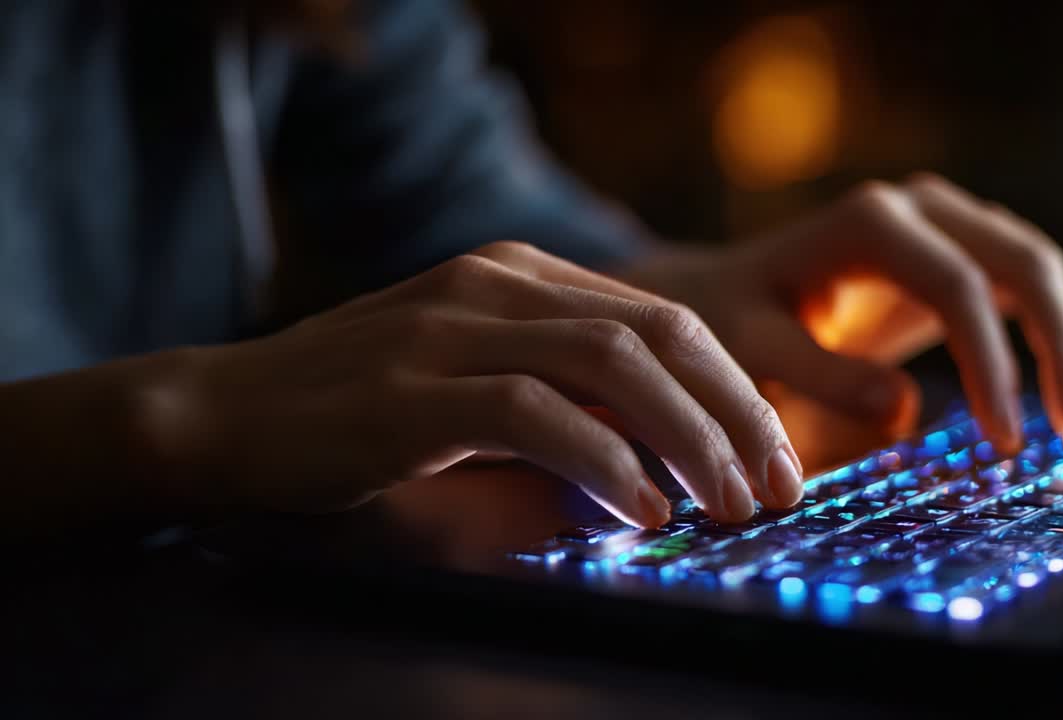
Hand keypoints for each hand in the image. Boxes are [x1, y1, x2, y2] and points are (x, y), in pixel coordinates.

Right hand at [162, 242, 803, 527]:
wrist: (223, 413)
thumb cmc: (357, 411)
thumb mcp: (474, 385)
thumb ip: (563, 402)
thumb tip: (665, 464)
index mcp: (521, 275)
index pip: (662, 319)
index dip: (734, 389)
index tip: (776, 456)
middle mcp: (496, 283)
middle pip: (658, 332)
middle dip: (734, 411)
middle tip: (776, 484)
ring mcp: (450, 326)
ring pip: (612, 362)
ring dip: (688, 436)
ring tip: (728, 503)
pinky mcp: (411, 388)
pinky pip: (535, 413)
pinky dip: (604, 462)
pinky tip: (642, 510)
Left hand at [623, 173, 1062, 453]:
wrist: (725, 293)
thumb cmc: (730, 322)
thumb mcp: (753, 349)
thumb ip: (818, 374)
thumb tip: (906, 410)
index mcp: (869, 222)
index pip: (957, 284)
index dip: (991, 361)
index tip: (1006, 440)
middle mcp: (920, 208)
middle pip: (1025, 262)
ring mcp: (948, 225)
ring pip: (1041, 272)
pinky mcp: (962, 257)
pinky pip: (1029, 292)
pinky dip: (1058, 341)